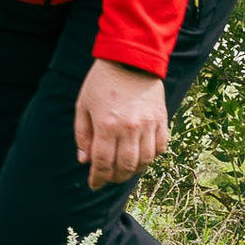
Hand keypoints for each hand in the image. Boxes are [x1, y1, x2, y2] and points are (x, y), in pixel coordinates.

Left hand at [73, 58, 169, 191]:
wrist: (130, 59)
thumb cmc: (101, 82)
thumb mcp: (83, 106)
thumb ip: (82, 135)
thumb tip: (85, 160)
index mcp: (106, 125)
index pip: (102, 163)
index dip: (98, 178)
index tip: (94, 185)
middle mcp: (129, 128)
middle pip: (125, 166)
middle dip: (115, 177)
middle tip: (109, 178)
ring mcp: (148, 125)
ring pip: (145, 160)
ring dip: (134, 170)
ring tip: (125, 169)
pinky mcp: (161, 120)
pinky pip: (161, 147)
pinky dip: (151, 156)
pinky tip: (142, 156)